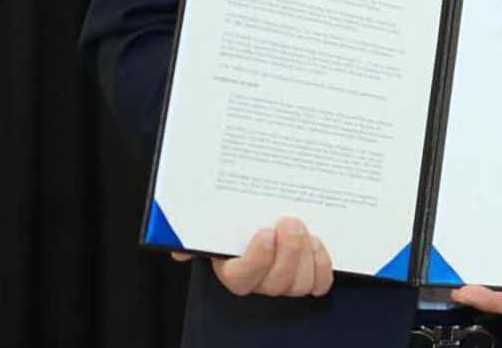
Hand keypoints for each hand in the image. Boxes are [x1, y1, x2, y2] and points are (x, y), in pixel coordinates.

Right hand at [172, 216, 332, 296]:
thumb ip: (195, 235)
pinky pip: (320, 284)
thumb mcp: (214, 224)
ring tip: (306, 230)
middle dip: (288, 251)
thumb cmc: (237, 223)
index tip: (266, 232)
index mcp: (233, 270)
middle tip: (290, 222)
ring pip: (299, 285)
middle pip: (276, 283)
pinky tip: (316, 243)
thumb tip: (179, 251)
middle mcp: (260, 282)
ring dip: (306, 256)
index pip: (242, 278)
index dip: (258, 259)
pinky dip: (321, 264)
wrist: (264, 217)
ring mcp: (285, 283)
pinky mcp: (309, 278)